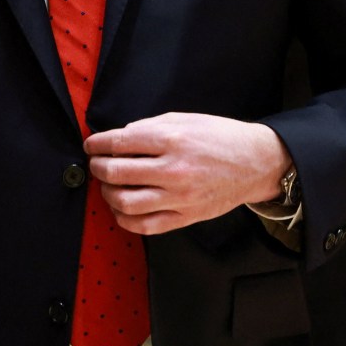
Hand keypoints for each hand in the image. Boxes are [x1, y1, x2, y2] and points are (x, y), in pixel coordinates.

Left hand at [83, 112, 290, 234]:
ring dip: (107, 193)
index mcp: (171, 139)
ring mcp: (178, 197)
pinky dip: (124, 219)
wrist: (254, 162)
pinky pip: (145, 225)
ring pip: (126, 202)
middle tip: (96, 163)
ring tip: (107, 185)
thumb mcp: (183, 119)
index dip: (98, 144)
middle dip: (98, 167)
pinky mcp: (184, 218)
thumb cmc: (219, 136)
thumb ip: (149, 127)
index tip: (91, 145)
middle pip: (117, 172)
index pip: (120, 143)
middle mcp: (172, 170)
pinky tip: (120, 208)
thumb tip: (120, 138)